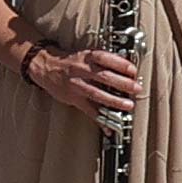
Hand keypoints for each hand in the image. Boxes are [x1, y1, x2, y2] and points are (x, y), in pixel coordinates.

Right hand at [27, 42, 141, 116]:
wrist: (45, 67)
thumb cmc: (70, 62)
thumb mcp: (85, 55)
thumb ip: (103, 62)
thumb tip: (126, 70)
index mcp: (86, 57)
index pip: (105, 58)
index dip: (120, 64)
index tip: (133, 70)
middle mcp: (81, 71)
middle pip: (104, 77)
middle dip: (122, 83)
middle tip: (136, 88)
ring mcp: (77, 86)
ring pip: (97, 94)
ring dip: (114, 101)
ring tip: (128, 105)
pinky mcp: (74, 99)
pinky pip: (88, 111)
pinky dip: (100, 120)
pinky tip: (109, 128)